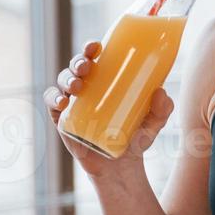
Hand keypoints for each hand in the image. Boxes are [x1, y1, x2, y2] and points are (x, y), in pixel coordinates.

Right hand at [43, 39, 175, 178]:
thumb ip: (162, 109)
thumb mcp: (153, 123)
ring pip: (63, 82)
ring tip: (77, 86)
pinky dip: (53, 99)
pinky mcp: (64, 120)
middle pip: (76, 67)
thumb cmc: (136, 138)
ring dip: (66, 79)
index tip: (96, 46)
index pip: (95, 58)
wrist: (122, 167)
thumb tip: (161, 91)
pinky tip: (62, 102)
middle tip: (87, 67)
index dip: (91, 48)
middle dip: (78, 62)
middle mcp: (87, 89)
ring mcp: (74, 104)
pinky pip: (52, 105)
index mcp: (105, 82)